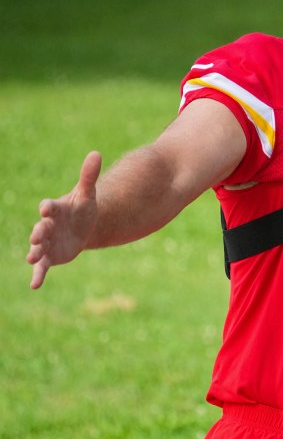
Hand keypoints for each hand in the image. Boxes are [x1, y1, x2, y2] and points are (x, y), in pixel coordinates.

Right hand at [27, 151, 101, 289]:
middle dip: (38, 232)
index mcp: (55, 209)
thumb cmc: (82, 208)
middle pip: (40, 228)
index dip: (47, 208)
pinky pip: (42, 266)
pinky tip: (34, 285)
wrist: (83, 227)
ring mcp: (46, 242)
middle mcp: (47, 225)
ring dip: (34, 253)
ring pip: (38, 248)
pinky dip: (38, 275)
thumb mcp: (88, 194)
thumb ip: (88, 176)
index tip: (46, 208)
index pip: (49, 207)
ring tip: (31, 259)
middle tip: (36, 236)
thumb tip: (96, 153)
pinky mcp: (49, 257)